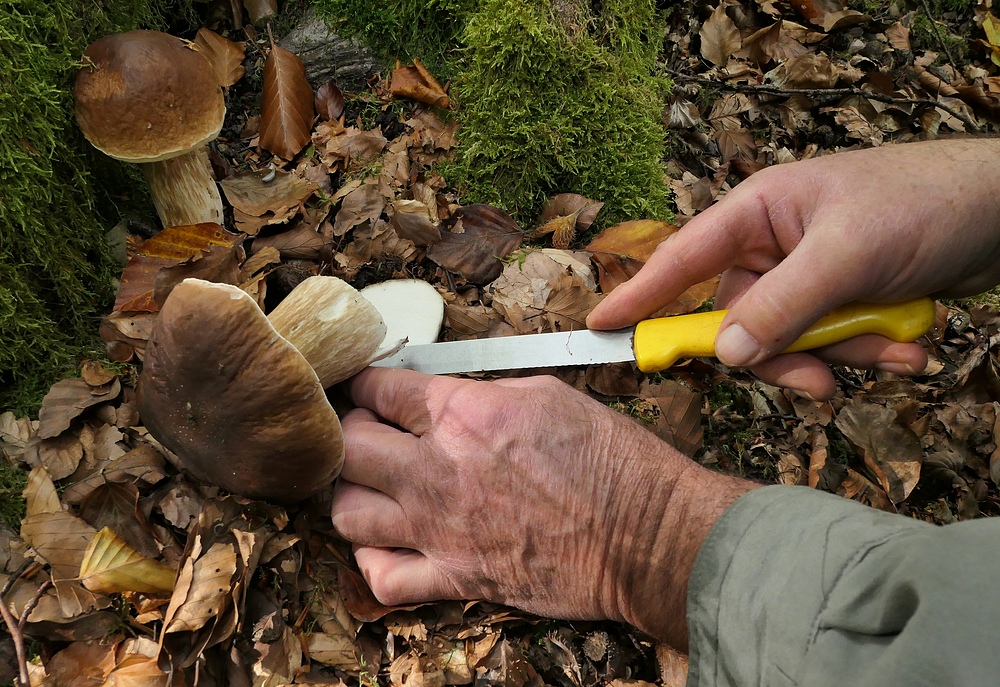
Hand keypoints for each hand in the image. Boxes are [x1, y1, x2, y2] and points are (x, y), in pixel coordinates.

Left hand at [331, 368, 751, 646]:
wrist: (645, 535)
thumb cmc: (612, 461)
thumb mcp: (548, 394)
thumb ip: (483, 393)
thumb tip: (451, 397)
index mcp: (463, 414)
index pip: (379, 389)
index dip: (364, 382)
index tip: (364, 385)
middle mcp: (438, 470)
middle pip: (348, 445)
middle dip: (348, 430)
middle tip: (364, 429)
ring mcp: (440, 530)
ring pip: (347, 511)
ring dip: (351, 493)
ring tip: (371, 486)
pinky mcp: (454, 578)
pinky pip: (381, 577)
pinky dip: (372, 560)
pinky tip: (387, 543)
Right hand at [588, 138, 999, 399]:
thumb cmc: (922, 202)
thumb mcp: (847, 254)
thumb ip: (782, 305)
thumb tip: (725, 353)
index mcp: (759, 212)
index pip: (683, 258)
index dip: (640, 295)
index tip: (599, 327)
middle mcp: (775, 246)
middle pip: (739, 320)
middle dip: (782, 353)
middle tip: (816, 381)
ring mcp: (808, 277)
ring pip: (788, 340)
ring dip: (840, 355)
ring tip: (897, 349)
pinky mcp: (841, 301)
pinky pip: (828, 344)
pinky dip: (865, 353)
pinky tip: (908, 347)